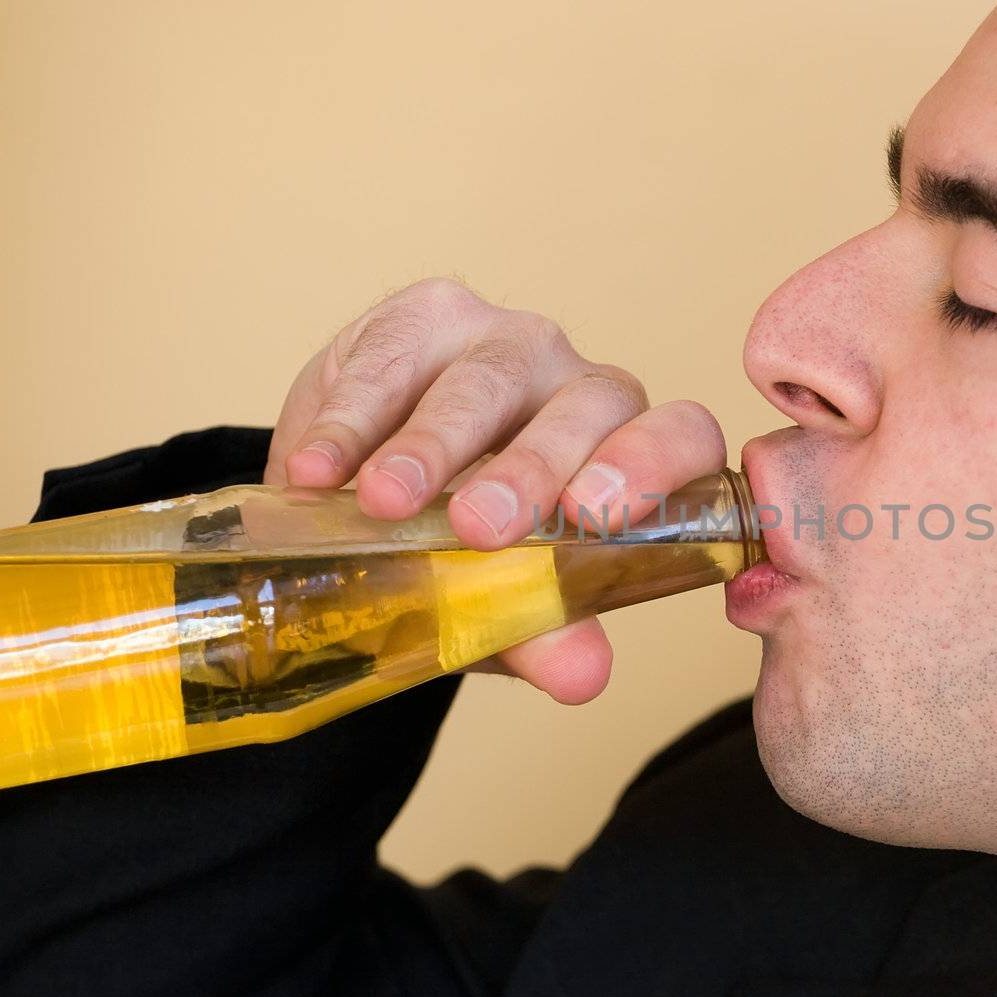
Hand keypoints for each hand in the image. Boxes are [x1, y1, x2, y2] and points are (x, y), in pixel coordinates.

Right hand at [263, 277, 724, 703]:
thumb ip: (543, 634)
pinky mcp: (421, 319)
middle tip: (478, 529)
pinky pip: (390, 359)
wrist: (367, 498)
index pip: (680, 436)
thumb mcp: (499, 603)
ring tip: (383, 502)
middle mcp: (579, 385)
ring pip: (487, 376)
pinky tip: (315, 472)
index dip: (651, 465)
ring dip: (432, 443)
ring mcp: (502, 341)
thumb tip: (583, 678)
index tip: (595, 518)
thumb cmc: (463, 549)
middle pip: (585, 405)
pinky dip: (348, 420)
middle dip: (530, 469)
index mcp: (628, 452)